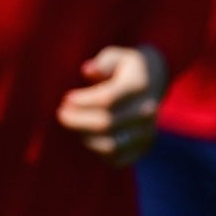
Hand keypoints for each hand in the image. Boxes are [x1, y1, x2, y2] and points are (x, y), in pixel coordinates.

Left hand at [58, 44, 164, 166]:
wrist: (153, 82)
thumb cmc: (124, 67)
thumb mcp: (116, 56)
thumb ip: (103, 62)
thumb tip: (88, 70)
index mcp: (139, 87)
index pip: (108, 99)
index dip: (83, 101)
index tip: (66, 98)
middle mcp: (146, 112)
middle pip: (106, 124)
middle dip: (77, 120)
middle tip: (61, 113)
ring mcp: (146, 133)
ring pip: (110, 145)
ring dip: (84, 136)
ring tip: (73, 122)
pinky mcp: (142, 148)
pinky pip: (116, 160)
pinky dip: (96, 151)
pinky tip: (85, 135)